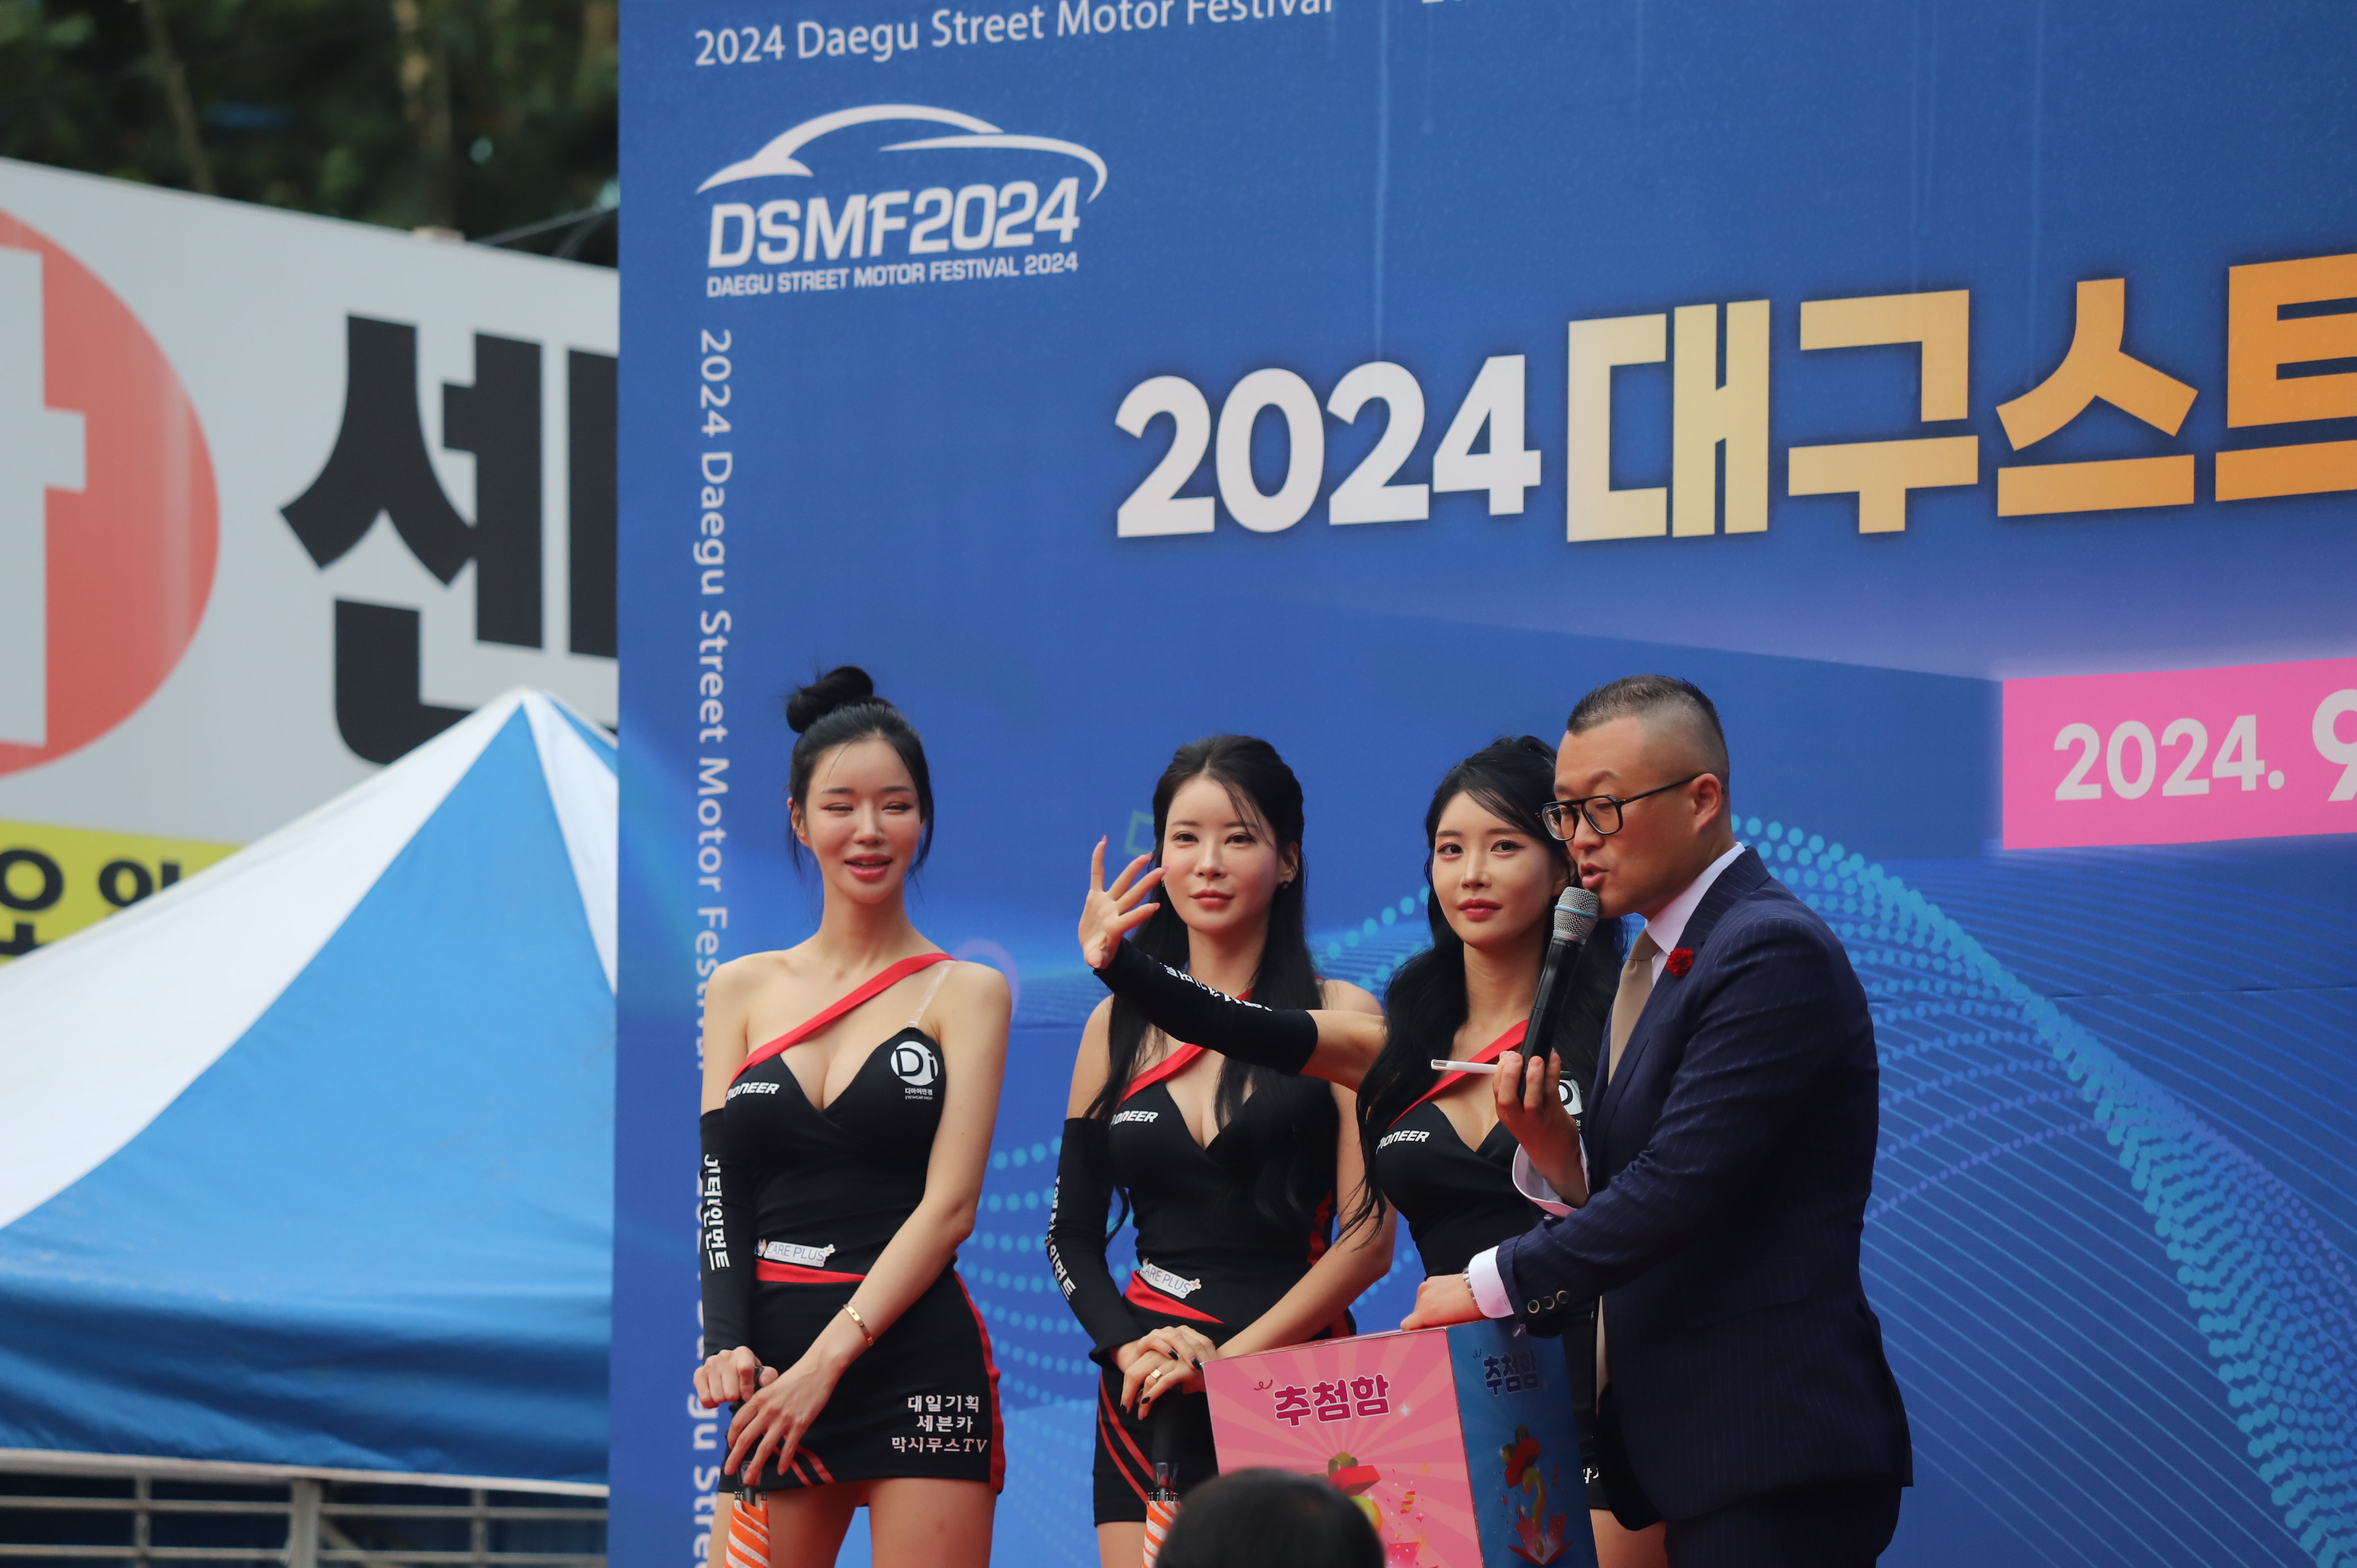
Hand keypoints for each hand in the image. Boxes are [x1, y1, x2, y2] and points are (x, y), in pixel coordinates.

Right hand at [694, 1345, 771, 1408]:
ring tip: (727, 1394)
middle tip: (737, 1394)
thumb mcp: (760, 1370)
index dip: (746, 1387)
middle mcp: (725, 1356)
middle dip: (735, 1397)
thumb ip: (768, 1376)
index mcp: (743, 1353)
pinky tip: (716, 1397)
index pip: (745, 1370)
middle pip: (731, 1391)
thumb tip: (765, 1382)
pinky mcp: (699, 1374)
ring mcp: (710, 1364)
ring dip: (724, 1400)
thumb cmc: (746, 1371)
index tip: (747, 1398)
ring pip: (718, 1397)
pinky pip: (705, 1399)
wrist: (725, 1363)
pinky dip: (711, 1404)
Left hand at [724, 1354, 840, 1488]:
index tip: (730, 1446)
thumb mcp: (771, 1385)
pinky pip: (789, 1448)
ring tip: (750, 1479)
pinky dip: (784, 1461)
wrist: (818, 1369)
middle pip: (746, 1439)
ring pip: (764, 1448)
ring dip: (754, 1466)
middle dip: (735, 1457)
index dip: (731, 1437)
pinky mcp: (800, 1424)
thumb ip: (761, 1402)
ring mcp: (784, 1419)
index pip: (738, 1422)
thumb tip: (752, 1419)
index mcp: (759, 1398)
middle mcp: (768, 1410)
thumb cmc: (796, 1376)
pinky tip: (780, 1470)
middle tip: (728, 1470)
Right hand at [1080, 839, 1164, 969]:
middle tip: (1164, 871)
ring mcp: (1106, 903)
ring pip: (1122, 882)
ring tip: (1146, 856)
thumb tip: (1095, 962)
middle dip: (1147, 883)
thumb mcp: (1095, 958)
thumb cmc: (1097, 954)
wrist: (1093, 946)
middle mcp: (1114, 912)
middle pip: (1134, 895)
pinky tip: (1103, 842)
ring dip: (1133, 869)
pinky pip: (1097, 874)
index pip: (1130, 919)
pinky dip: (1098, 859)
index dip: (1141, 914)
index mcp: (1115, 927)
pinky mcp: (1095, 897)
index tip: (1155, 906)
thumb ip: (1095, 958)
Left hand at [1116, 1325, 1216, 1415]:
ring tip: (1139, 1412)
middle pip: (1139, 1367)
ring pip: (1149, 1376)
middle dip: (1130, 1390)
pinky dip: (1153, 1394)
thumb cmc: (1199, 1370)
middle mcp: (1169, 1345)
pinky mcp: (1185, 1368)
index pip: (1138, 1360)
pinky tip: (1146, 1404)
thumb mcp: (1177, 1366)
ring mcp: (1177, 1355)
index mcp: (1165, 1339)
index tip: (1126, 1398)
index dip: (1129, 1380)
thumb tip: (1140, 1394)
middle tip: (1125, 1408)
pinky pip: (1163, 1381)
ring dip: (1141, 1396)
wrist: (1224, 1370)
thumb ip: (1161, 1371)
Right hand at [1401, 1272, 1482, 1329]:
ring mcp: (1427, 1285)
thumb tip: (1431, 1338)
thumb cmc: (1473, 1312)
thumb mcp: (1454, 1327)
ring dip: (1428, 1310)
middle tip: (1442, 1325)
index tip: (1425, 1336)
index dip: (1414, 1333)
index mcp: (1427, 1311)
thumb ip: (1437, 1332)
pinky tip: (1447, 1300)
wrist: (1484, 1287)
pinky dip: (1433, 1299)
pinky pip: (1426, 1294)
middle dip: (1425, 1321)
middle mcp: (1422, 1296)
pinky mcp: (1432, 1279)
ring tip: (1447, 1311)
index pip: (1406, 1326)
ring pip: (1421, 1305)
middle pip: (1415, 1315)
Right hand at [1494, 1051, 1585, 1202]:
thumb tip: (1506, 1055)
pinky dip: (1554, 1073)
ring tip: (1537, 1059)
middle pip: (1507, 1096)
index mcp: (1505, 1112)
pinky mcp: (1554, 1115)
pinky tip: (1555, 1060)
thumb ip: (1512, 1084)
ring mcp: (1536, 1117)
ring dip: (1534, 1077)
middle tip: (1517, 1057)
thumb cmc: (1534, 1128)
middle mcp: (1517, 1116)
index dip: (1501, 1069)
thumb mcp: (1517, 1110)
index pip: (1496, 1089)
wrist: (1554, 1157)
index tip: (1509, 1055)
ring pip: (1531, 1098)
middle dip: (1510, 1074)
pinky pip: (1553, 1092)